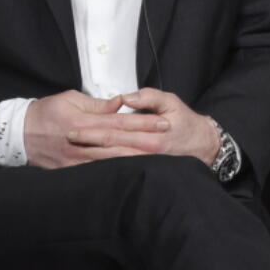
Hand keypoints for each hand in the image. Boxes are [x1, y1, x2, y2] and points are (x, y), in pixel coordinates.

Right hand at [24, 90, 171, 168]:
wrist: (18, 134)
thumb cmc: (45, 112)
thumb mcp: (70, 99)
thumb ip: (97, 104)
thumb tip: (121, 103)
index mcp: (82, 121)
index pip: (119, 122)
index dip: (143, 123)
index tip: (162, 122)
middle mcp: (81, 142)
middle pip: (119, 143)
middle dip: (145, 142)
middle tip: (167, 139)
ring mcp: (76, 159)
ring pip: (111, 161)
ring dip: (135, 159)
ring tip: (157, 158)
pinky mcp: (71, 170)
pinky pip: (97, 173)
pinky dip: (116, 173)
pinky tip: (131, 173)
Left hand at [64, 87, 220, 164]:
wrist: (203, 146)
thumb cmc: (186, 123)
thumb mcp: (172, 103)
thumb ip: (149, 98)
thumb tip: (127, 98)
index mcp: (151, 133)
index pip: (115, 130)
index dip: (93, 129)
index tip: (73, 127)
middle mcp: (146, 151)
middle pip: (109, 148)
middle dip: (86, 143)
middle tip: (66, 139)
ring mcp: (146, 164)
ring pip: (113, 162)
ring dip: (91, 158)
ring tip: (72, 154)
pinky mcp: (145, 171)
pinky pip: (121, 170)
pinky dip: (104, 170)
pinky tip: (89, 168)